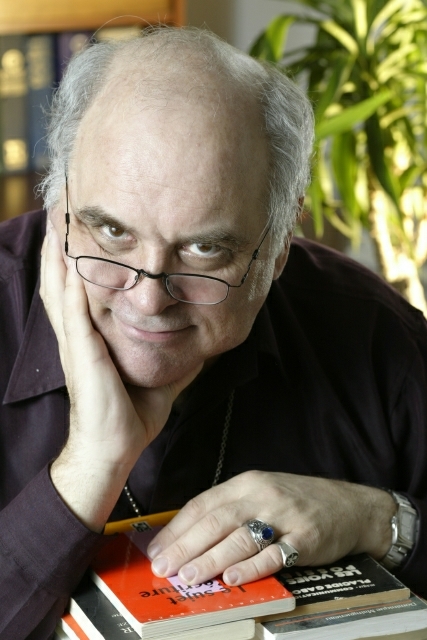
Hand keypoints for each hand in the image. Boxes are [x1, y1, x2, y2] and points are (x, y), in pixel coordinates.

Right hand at [40, 221, 201, 530]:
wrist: (114, 447)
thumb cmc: (131, 415)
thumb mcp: (156, 375)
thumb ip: (172, 355)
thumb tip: (201, 344)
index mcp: (92, 338)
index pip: (80, 290)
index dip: (76, 261)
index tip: (82, 231)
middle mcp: (78, 334)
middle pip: (62, 280)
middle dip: (60, 245)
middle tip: (61, 210)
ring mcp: (77, 341)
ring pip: (60, 287)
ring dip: (57, 252)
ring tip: (58, 218)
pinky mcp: (83, 351)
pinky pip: (72, 309)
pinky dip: (68, 280)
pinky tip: (68, 255)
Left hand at [147, 470, 395, 584]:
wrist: (351, 505)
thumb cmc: (299, 502)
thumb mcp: (262, 493)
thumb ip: (230, 509)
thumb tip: (188, 537)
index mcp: (246, 483)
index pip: (203, 504)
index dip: (176, 528)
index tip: (156, 549)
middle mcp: (262, 495)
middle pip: (216, 520)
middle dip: (185, 546)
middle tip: (163, 567)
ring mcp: (285, 516)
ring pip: (240, 537)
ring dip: (210, 558)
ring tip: (189, 576)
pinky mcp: (306, 538)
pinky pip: (275, 554)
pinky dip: (251, 567)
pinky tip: (233, 578)